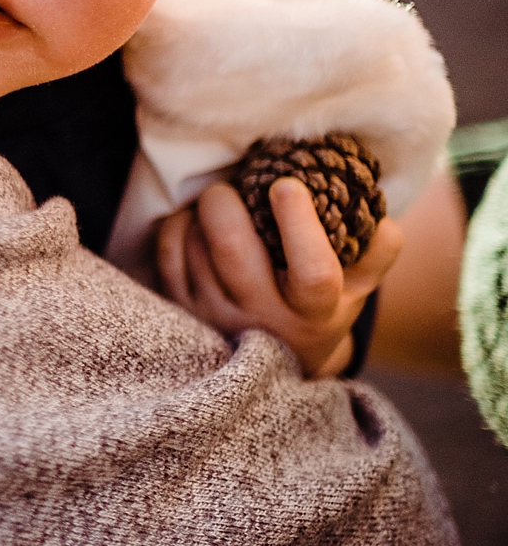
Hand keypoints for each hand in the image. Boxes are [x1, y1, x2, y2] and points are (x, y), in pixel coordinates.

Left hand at [154, 179, 403, 377]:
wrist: (275, 359)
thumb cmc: (319, 306)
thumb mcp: (357, 286)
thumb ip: (377, 249)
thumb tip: (378, 209)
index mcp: (314, 312)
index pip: (314, 273)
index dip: (300, 227)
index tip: (288, 186)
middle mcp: (261, 317)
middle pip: (233, 252)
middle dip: (226, 205)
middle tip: (233, 186)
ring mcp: (214, 315)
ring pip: (195, 246)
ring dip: (203, 213)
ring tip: (221, 204)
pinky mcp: (180, 307)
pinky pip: (168, 251)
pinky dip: (177, 225)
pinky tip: (196, 222)